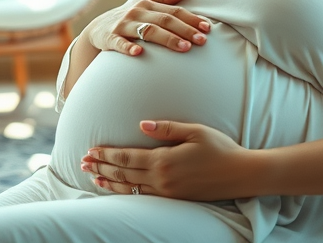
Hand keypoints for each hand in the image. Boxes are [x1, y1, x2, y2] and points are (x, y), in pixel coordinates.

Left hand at [81, 120, 259, 199]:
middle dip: (101, 167)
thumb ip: (167, 128)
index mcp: (164, 160)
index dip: (106, 154)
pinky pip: (142, 197)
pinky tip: (118, 189)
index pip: (126, 157)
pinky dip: (126, 192)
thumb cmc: (220, 148)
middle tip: (82, 163)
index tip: (90, 151)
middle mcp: (162, 178)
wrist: (240, 174)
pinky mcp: (174, 199)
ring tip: (92, 178)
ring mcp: (167, 191)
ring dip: (109, 182)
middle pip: (123, 173)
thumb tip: (141, 123)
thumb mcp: (195, 131)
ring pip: (130, 188)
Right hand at [82, 0, 209, 55]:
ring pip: (148, 31)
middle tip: (201, 41)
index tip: (207, 28)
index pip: (174, 11)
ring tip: (184, 47)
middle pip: (165, 20)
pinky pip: (119, 43)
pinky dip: (128, 47)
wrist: (97, 29)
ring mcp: (123, 25)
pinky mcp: (109, 38)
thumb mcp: (143, 3)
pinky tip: (139, 53)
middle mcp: (136, 12)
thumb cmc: (128, 17)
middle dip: (185, 30)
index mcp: (147, 4)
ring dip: (167, 39)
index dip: (191, 19)